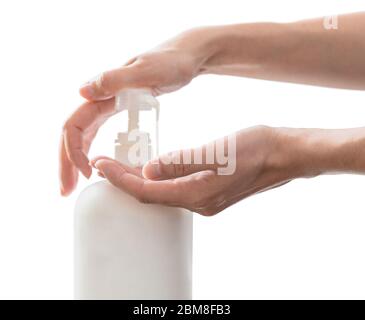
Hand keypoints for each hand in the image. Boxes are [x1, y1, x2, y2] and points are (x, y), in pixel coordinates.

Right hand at [59, 28, 212, 195]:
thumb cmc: (170, 63)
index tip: (86, 174)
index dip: (74, 152)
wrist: (185, 58)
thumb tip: (81, 92)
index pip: (74, 125)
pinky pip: (98, 132)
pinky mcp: (119, 109)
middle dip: (66, 162)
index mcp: (102, 92)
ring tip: (73, 184)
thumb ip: (115, 80)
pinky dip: (91, 150)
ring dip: (75, 160)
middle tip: (65, 191)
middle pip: (73, 134)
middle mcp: (100, 98)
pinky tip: (94, 165)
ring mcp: (109, 104)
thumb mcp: (146, 72)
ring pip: (83, 135)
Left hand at [90, 126, 298, 215]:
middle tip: (105, 163)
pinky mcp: (211, 192)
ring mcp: (205, 200)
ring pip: (163, 193)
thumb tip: (149, 171)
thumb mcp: (215, 152)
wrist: (283, 155)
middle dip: (125, 181)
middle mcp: (198, 203)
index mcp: (196, 194)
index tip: (100, 165)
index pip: (147, 190)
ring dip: (141, 180)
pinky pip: (176, 190)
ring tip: (122, 164)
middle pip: (151, 195)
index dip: (120, 179)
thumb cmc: (255, 150)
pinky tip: (154, 168)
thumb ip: (180, 162)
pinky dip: (159, 180)